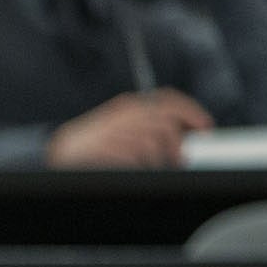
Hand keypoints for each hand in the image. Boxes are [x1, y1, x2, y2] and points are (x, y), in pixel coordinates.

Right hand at [46, 90, 214, 167]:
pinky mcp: (106, 147)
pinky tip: (135, 167)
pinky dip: (141, 164)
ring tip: (154, 167)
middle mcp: (124, 114)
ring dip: (160, 159)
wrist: (62, 150)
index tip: (205, 128)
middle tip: (182, 159)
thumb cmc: (98, 143)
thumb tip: (186, 132)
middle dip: (179, 143)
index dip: (191, 112)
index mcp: (130, 105)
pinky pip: (135, 155)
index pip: (169, 99)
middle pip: (166, 122)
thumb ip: (151, 125)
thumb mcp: (125, 126)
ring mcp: (114, 130)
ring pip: (154, 140)